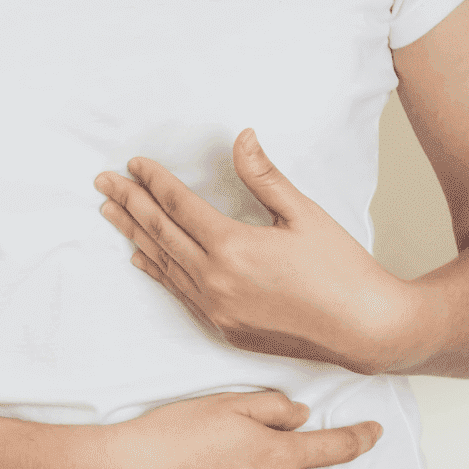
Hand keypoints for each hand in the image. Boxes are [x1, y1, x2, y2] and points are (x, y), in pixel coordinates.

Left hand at [93, 129, 432, 374]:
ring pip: (163, 264)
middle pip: (160, 233)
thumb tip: (241, 138)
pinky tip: (142, 257)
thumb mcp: (303, 213)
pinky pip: (179, 293)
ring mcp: (217, 309)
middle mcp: (215, 281)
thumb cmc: (341, 270)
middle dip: (129, 204)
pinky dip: (158, 271)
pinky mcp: (224, 329)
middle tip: (103, 182)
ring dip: (135, 235)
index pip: (178, 206)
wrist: (365, 330)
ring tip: (111, 212)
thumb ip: (264, 176)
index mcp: (233, 247)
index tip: (134, 164)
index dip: (153, 182)